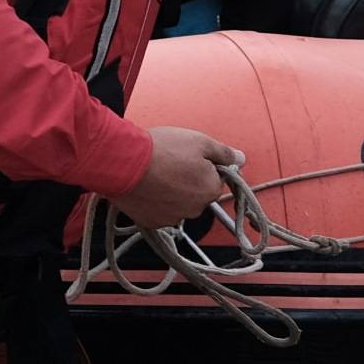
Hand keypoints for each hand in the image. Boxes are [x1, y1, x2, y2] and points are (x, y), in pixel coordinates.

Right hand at [119, 127, 243, 229]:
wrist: (122, 161)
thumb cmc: (161, 149)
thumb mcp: (199, 141)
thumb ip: (224, 152)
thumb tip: (241, 159)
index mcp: (210, 189)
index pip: (214, 178)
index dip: (201, 165)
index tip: (186, 157)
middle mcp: (195, 208)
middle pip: (196, 193)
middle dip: (186, 180)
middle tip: (169, 163)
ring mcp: (172, 217)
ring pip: (176, 204)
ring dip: (170, 192)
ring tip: (153, 173)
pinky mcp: (151, 222)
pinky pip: (158, 212)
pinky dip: (153, 202)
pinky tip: (144, 186)